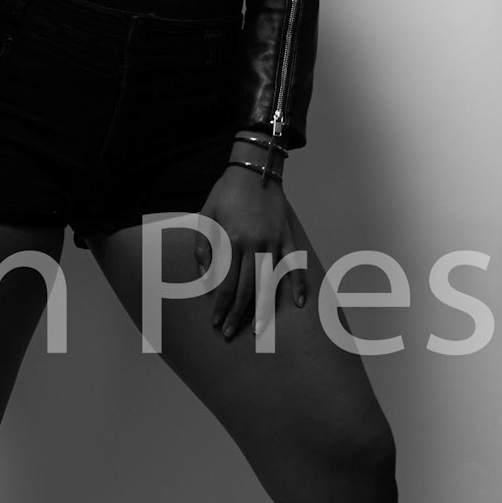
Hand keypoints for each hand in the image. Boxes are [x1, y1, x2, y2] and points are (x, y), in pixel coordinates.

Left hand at [195, 164, 307, 340]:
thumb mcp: (205, 216)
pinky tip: (299, 304)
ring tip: (260, 330)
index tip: (216, 322)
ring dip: (263, 308)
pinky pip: (294, 263)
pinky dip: (298, 283)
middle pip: (246, 289)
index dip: (221, 306)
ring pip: (268, 282)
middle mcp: (253, 245)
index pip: (225, 283)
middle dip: (237, 314)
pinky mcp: (287, 236)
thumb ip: (203, 247)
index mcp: (231, 241)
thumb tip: (204, 277)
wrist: (255, 167)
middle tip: (231, 334)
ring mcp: (273, 241)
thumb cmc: (226, 192)